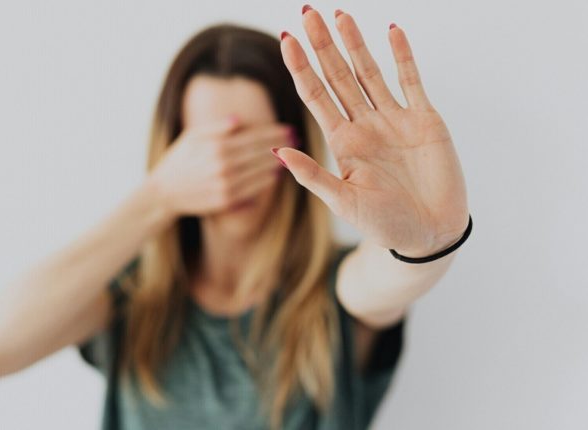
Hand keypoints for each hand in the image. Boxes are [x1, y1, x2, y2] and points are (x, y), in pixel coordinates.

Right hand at [149, 117, 294, 216]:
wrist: (163, 194)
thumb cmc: (178, 161)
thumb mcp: (191, 137)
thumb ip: (216, 128)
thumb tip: (239, 120)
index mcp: (216, 146)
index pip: (252, 137)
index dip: (273, 132)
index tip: (288, 127)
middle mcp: (223, 166)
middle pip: (260, 153)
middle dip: (281, 145)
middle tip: (296, 140)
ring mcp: (225, 185)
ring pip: (260, 172)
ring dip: (277, 163)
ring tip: (291, 156)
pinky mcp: (226, 201)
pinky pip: (252, 190)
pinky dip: (266, 181)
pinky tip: (275, 175)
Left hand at [275, 8, 468, 256]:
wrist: (430, 234)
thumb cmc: (385, 224)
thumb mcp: (344, 202)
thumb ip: (313, 176)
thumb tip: (277, 152)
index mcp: (342, 143)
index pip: (316, 96)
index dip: (301, 68)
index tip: (286, 40)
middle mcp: (364, 125)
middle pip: (338, 76)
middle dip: (322, 45)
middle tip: (307, 13)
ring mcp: (394, 120)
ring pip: (370, 72)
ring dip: (355, 43)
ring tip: (339, 14)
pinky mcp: (424, 120)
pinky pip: (412, 81)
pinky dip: (403, 56)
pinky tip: (392, 31)